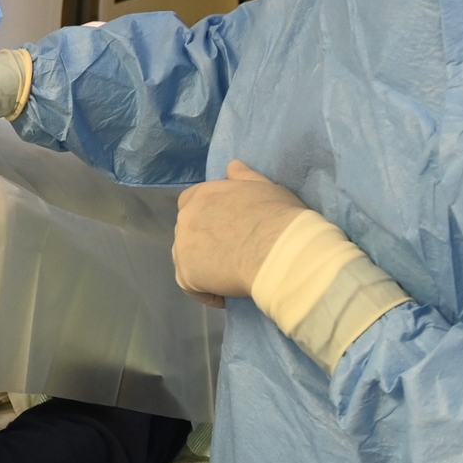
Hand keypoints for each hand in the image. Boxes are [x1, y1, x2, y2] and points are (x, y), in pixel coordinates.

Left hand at [172, 162, 307, 305]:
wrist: (279, 249)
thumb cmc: (278, 216)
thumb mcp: (265, 187)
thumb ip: (244, 177)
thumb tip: (232, 166)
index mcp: (203, 194)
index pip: (191, 202)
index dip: (207, 217)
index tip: (226, 229)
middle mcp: (186, 217)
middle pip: (187, 231)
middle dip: (203, 242)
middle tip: (232, 254)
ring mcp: (183, 247)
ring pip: (186, 258)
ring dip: (202, 266)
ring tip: (229, 275)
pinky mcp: (187, 275)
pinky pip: (191, 286)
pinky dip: (206, 292)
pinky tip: (225, 297)